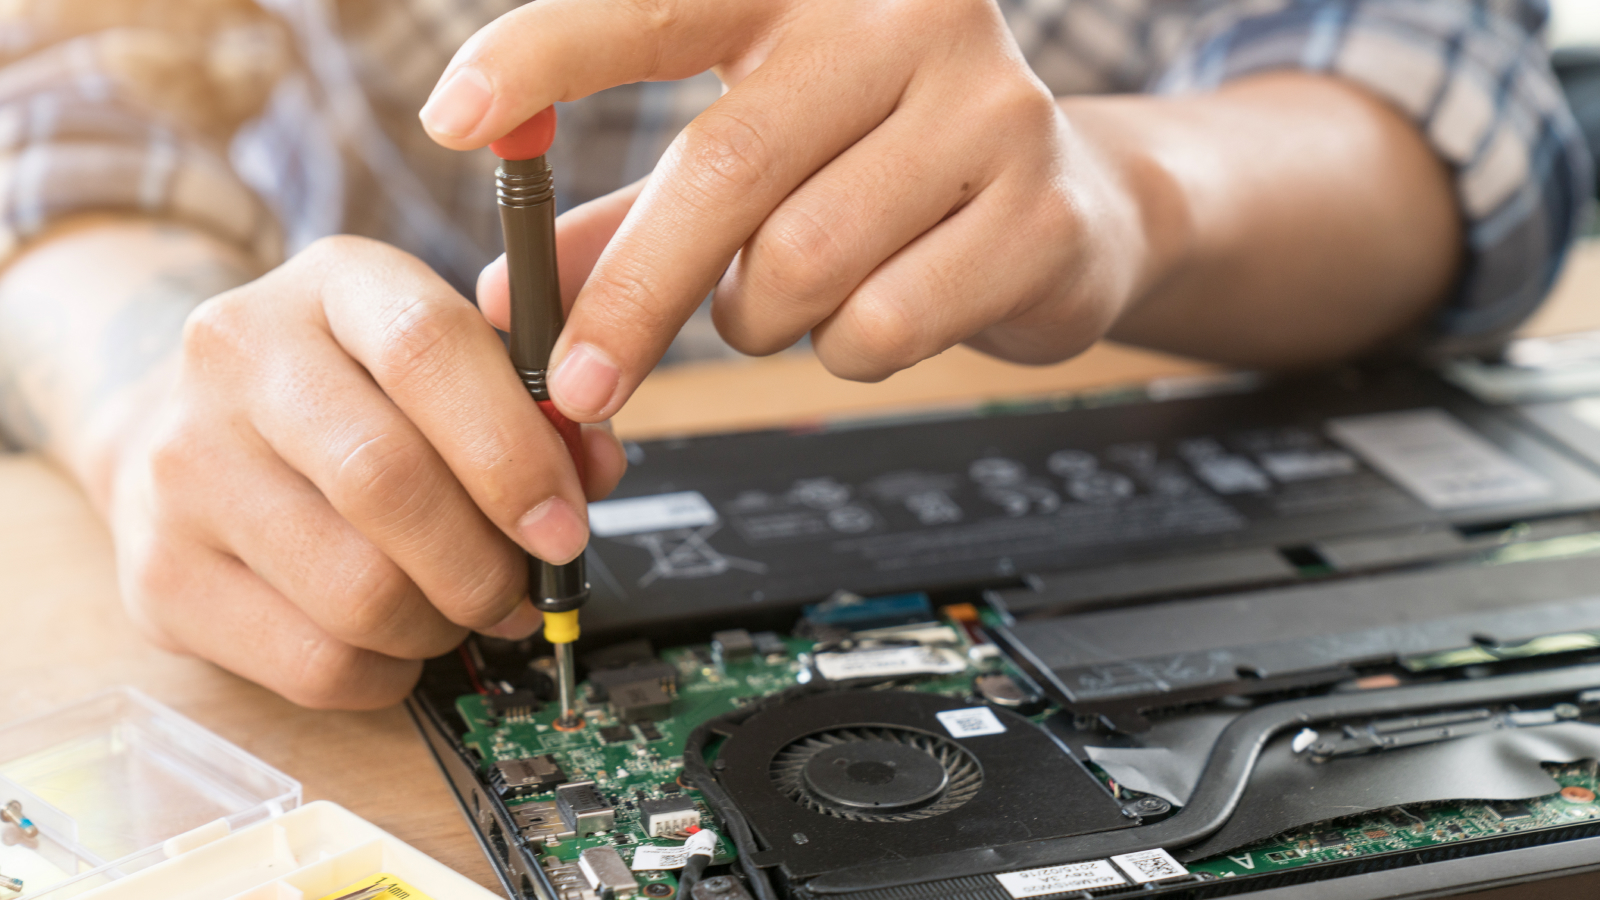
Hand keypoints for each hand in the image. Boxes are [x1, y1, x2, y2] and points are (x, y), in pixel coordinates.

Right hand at [106, 235, 625, 707]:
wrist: (180, 432)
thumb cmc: (353, 401)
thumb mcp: (442, 361)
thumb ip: (531, 407)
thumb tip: (592, 475)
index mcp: (333, 283)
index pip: (428, 349)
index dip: (514, 451)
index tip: (565, 524)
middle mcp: (239, 357)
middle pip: (388, 481)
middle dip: (486, 561)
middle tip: (524, 589)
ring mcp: (184, 465)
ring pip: (357, 589)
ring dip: (443, 624)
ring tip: (462, 611)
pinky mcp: (161, 573)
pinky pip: (314, 661)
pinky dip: (387, 671)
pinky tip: (396, 640)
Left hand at [423, 0, 1157, 422]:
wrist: (1069, 208)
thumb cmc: (879, 175)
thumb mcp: (746, 170)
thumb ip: (626, 218)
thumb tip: (506, 290)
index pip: (658, 2)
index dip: (547, 54)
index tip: (451, 116)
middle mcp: (903, 14)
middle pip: (724, 170)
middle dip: (633, 297)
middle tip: (577, 383)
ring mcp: (987, 105)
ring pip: (800, 266)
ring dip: (761, 317)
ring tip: (791, 293)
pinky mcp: (1037, 210)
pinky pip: (880, 324)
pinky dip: (846, 349)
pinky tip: (879, 310)